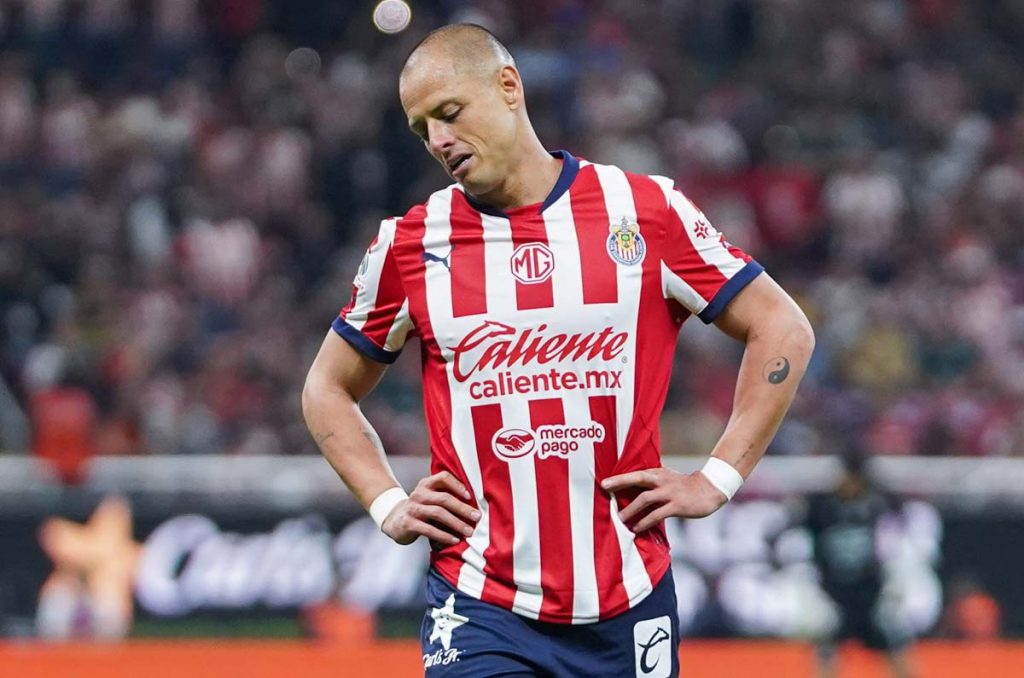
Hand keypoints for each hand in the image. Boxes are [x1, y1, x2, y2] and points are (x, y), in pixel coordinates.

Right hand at [381, 471, 479, 545]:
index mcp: (426, 484)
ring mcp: (412, 508)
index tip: (470, 497)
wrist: (394, 520)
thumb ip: (445, 497)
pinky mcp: (408, 523)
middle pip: (444, 498)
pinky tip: (454, 540)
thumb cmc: (420, 509)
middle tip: (476, 517)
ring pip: (438, 513)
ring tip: (468, 531)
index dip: (458, 485)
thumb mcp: (429, 497)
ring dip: (456, 523)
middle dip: (462, 508)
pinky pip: (429, 529)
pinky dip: (444, 535)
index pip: (443, 477)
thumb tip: (473, 507)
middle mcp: (418, 494)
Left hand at [601, 467, 727, 532]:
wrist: (710, 489)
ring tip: (619, 519)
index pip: (635, 473)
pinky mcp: (677, 506)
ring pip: (645, 499)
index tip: (603, 482)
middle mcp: (662, 480)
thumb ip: (651, 481)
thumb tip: (631, 488)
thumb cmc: (684, 485)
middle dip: (620, 482)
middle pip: (637, 479)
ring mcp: (669, 493)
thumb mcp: (667, 478)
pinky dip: (645, 521)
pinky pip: (657, 514)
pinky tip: (636, 528)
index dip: (619, 477)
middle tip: (604, 489)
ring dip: (630, 509)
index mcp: (658, 473)